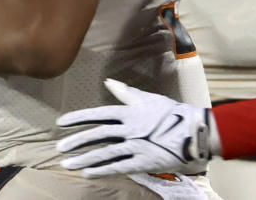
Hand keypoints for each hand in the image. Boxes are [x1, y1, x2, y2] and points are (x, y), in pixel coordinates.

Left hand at [57, 78, 215, 177]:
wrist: (195, 131)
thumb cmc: (172, 113)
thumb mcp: (149, 99)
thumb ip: (126, 92)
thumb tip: (108, 82)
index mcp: (130, 112)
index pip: (98, 114)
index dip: (78, 118)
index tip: (61, 123)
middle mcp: (130, 129)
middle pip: (97, 135)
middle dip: (76, 142)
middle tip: (60, 148)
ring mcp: (136, 146)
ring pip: (104, 153)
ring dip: (84, 159)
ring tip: (68, 164)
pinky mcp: (144, 161)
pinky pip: (118, 167)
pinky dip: (101, 170)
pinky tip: (88, 173)